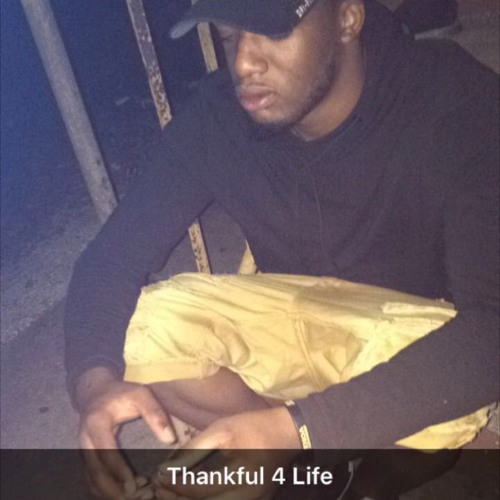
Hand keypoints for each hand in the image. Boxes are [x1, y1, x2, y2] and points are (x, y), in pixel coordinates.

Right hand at [76, 368, 175, 498]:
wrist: (96, 392)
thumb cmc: (121, 393)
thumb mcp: (141, 394)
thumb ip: (155, 413)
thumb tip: (170, 439)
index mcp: (96, 422)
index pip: (105, 451)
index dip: (118, 470)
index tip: (133, 485)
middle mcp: (85, 440)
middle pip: (95, 473)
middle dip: (113, 490)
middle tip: (135, 497)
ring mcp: (84, 451)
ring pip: (92, 480)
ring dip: (110, 493)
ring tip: (135, 496)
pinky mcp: (87, 458)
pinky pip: (93, 479)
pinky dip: (107, 489)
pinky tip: (126, 491)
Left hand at [154, 407, 300, 498]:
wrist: (288, 432)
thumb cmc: (254, 426)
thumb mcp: (223, 430)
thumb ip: (196, 448)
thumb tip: (170, 465)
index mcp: (239, 479)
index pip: (196, 489)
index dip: (173, 485)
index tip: (157, 477)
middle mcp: (246, 499)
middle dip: (179, 499)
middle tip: (160, 489)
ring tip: (172, 493)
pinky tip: (193, 494)